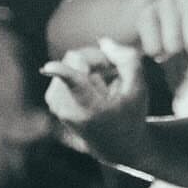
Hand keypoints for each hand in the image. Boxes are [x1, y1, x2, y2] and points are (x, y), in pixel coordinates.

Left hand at [42, 39, 150, 164]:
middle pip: (75, 59)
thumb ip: (127, 59)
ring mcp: (58, 105)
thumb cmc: (130, 114)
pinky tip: (92, 83)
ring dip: (87, 64)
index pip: (75, 85)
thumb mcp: (139, 88)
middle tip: (111, 68)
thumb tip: (102, 41)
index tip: (48, 66)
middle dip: (93, 56)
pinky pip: (65, 68)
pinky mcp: (53, 101)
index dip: (62, 72)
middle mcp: (70, 109)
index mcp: (93, 109)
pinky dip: (79, 69)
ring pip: (70, 60)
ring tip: (103, 80)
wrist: (116, 145)